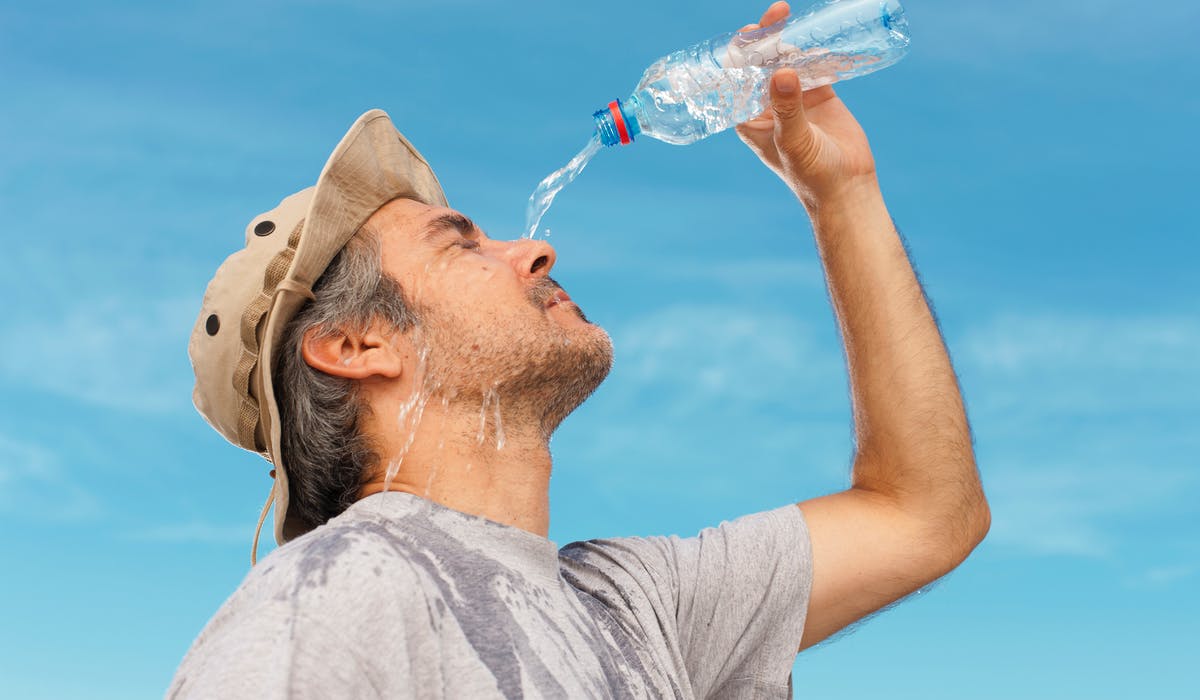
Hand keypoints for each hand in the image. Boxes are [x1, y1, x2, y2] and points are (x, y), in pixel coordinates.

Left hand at [734, 2, 878, 206]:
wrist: (847, 188)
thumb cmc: (811, 174)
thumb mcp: (794, 142)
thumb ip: (788, 109)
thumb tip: (781, 72)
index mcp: (750, 117)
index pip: (737, 78)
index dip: (740, 52)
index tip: (749, 31)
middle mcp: (768, 104)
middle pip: (761, 63)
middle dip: (766, 37)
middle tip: (777, 13)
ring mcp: (794, 97)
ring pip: (787, 60)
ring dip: (791, 40)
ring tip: (795, 21)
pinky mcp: (819, 94)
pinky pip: (814, 65)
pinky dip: (817, 51)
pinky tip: (821, 38)